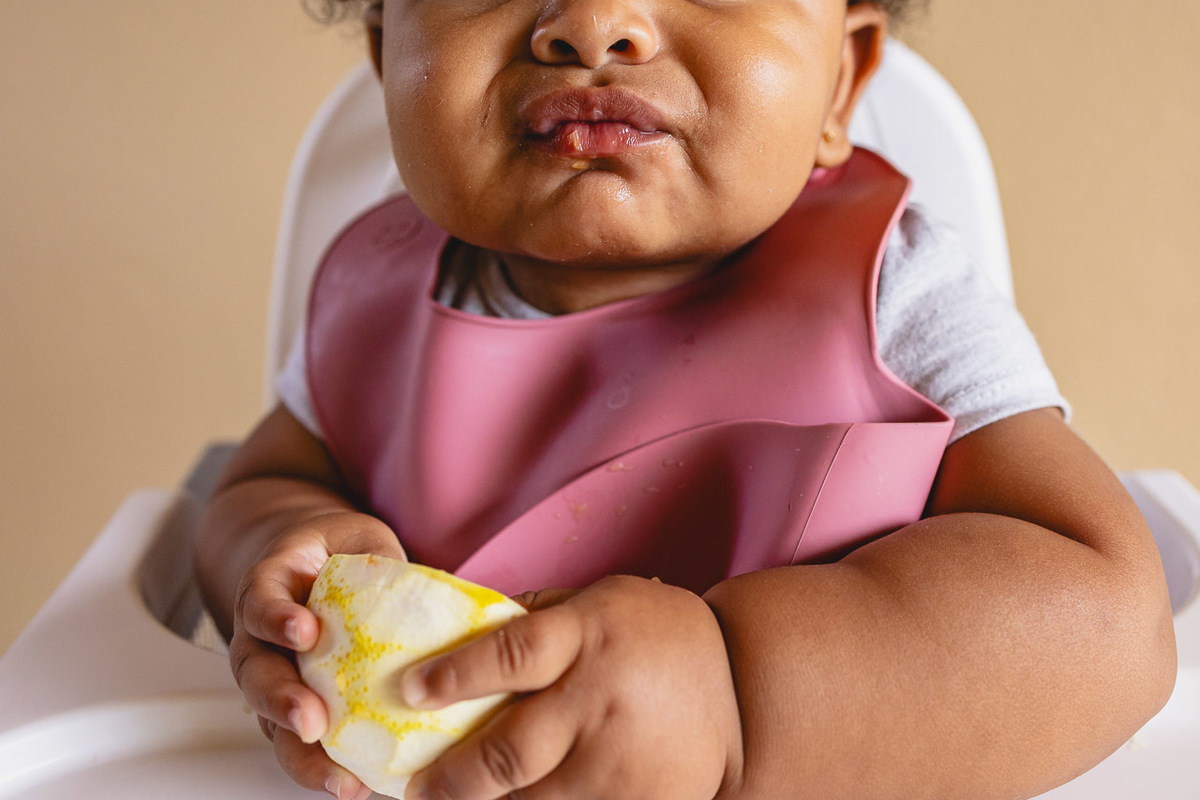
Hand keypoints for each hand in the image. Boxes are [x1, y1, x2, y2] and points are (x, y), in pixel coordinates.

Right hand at [227, 510, 404, 799]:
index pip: (261, 601)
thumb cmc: (340, 554)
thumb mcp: (358, 540)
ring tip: (337, 778)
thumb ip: (381, 560)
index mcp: (271, 588)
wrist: (313, 566)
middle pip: (256, 676)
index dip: (277, 618)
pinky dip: (326, 767)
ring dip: (301, 753)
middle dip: (282, 702)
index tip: (304, 631)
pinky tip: (358, 785)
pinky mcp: (297, 710)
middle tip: (311, 720)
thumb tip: (442, 588)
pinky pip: (302, 743)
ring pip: (272, 723)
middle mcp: (261, 640)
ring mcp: (275, 679)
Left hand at [398, 575, 744, 799]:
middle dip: (451, 779)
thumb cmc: (657, 634)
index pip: (510, 656)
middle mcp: (600, 700)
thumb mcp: (599, 601)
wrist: (743, 688)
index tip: (409, 691)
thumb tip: (459, 628)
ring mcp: (621, 763)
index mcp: (589, 636)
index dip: (454, 677)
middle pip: (508, 753)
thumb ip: (536, 618)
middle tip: (418, 788)